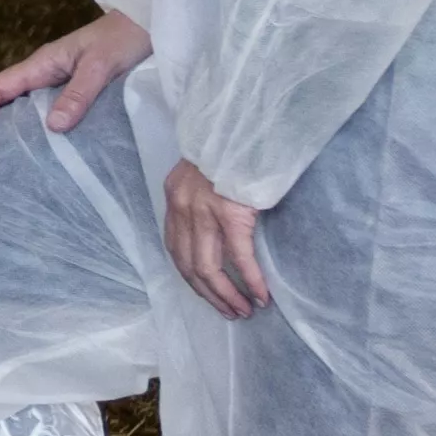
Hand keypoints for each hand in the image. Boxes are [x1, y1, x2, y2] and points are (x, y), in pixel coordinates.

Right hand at [0, 7, 152, 148]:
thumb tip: (52, 126)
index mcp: (41, 64)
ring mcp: (49, 78)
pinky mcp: (62, 85)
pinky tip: (3, 132)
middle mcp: (39, 71)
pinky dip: (4, 117)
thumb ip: (79, 94)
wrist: (147, 26)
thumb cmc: (124, 41)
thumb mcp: (102, 67)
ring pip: (3, 99)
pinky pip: (23, 104)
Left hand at [163, 160, 270, 319]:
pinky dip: (249, 280)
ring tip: (243, 310)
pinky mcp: (231, 212)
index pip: (175, 250)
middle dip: (210, 294)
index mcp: (174, 198)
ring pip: (209, 268)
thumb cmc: (231, 149)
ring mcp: (204, 211)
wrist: (243, 123)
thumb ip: (201, 201)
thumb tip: (215, 232)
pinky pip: (239, 256)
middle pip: (189, 266)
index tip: (209, 295)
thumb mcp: (204, 173)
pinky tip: (261, 296)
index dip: (192, 278)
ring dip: (227, 295)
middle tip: (230, 312)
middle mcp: (183, 207)